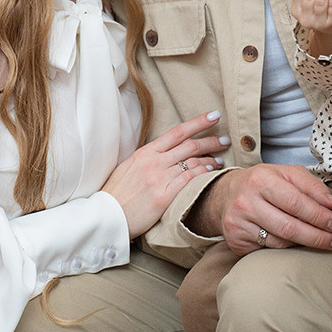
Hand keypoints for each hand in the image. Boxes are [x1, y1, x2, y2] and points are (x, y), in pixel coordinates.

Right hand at [103, 111, 227, 238]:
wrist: (106, 215)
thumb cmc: (117, 192)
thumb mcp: (130, 166)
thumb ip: (148, 157)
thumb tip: (165, 151)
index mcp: (146, 151)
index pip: (177, 131)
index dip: (198, 122)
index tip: (214, 116)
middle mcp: (154, 161)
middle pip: (190, 145)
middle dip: (211, 140)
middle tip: (225, 139)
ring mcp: (159, 178)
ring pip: (192, 162)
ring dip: (210, 159)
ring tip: (220, 159)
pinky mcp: (164, 196)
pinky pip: (189, 180)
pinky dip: (202, 173)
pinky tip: (211, 172)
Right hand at [189, 164, 331, 255]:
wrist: (226, 195)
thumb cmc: (263, 183)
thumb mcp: (286, 174)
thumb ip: (312, 186)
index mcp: (261, 179)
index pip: (296, 202)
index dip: (319, 215)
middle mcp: (246, 201)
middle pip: (289, 226)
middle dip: (317, 235)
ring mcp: (239, 223)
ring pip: (280, 241)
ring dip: (305, 244)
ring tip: (323, 241)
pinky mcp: (236, 241)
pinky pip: (269, 250)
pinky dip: (287, 248)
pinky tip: (297, 243)